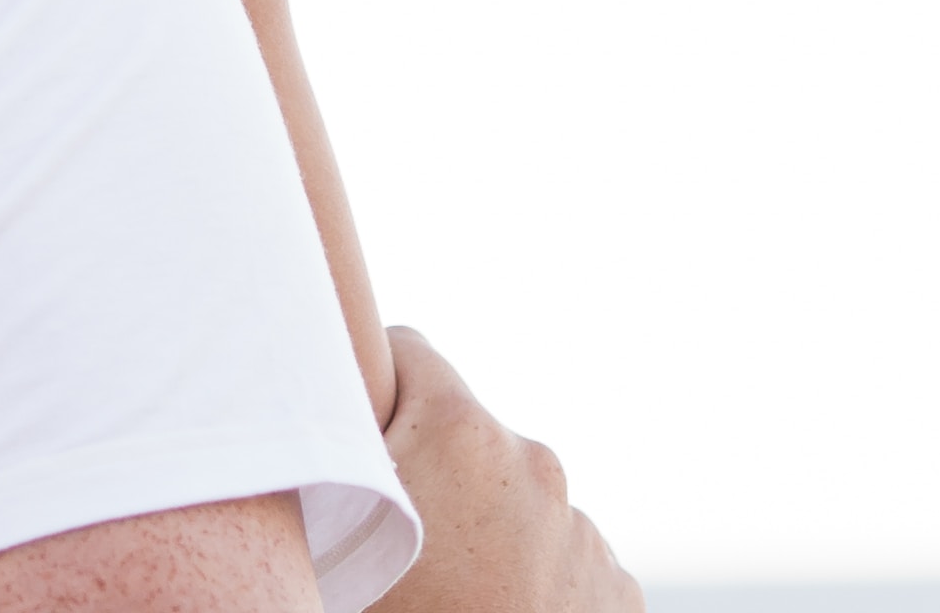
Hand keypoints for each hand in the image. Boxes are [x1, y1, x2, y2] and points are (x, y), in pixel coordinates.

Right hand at [368, 329, 634, 612]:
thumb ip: (350, 464)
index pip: (407, 353)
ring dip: (486, 531)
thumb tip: (322, 417)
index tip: (355, 428)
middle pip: (465, 441)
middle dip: (434, 477)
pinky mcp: (617, 585)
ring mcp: (584, 529)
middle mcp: (534, 465)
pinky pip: (560, 557)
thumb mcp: (344, 537)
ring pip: (515, 503)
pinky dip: (532, 578)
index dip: (373, 388)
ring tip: (453, 592)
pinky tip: (501, 610)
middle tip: (400, 548)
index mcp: (458, 439)